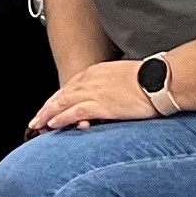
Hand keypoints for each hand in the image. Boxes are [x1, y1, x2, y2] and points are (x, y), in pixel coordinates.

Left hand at [29, 60, 156, 129]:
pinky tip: (53, 124)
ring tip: (37, 124)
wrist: (159, 79)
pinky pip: (75, 112)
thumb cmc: (149, 79)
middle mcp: (90, 80)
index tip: (50, 108)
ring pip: (62, 103)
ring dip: (47, 114)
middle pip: (62, 95)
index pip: (71, 87)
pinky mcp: (101, 104)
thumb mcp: (124, 77)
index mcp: (96, 72)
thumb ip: (111, 85)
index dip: (58, 99)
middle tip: (36, 119)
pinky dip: (61, 118)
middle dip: (47, 108)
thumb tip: (111, 95)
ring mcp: (94, 92)